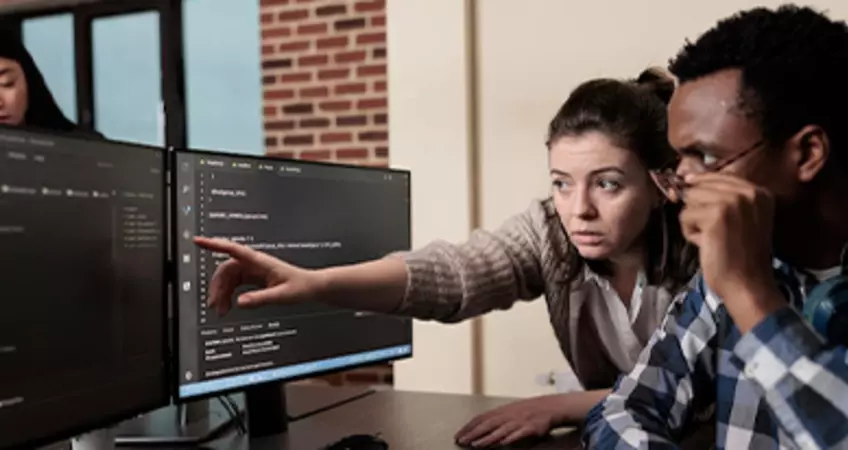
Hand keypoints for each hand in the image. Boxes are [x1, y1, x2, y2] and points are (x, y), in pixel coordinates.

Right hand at [193, 237, 323, 314]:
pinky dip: (229, 294)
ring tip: (221, 311)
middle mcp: (255, 264)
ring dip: (222, 293)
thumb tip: (240, 302)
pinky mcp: (254, 278)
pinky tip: (229, 305)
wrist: (313, 287)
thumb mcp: (282, 295)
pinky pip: (235, 283)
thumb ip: (261, 298)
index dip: (214, 245)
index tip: (198, 241)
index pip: (233, 250)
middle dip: (217, 286)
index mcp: (260, 262)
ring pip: (229, 278)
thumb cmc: (302, 287)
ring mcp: (254, 270)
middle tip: (214, 305)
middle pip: (226, 269)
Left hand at [454, 397, 557, 447]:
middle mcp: (508, 415)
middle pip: (488, 424)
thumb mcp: (509, 411)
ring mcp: (519, 421)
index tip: (458, 435)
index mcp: (501, 411)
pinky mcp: (531, 428)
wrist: (550, 406)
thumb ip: (495, 419)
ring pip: (501, 430)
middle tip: (462, 441)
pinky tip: (503, 443)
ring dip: (488, 438)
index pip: (481, 418)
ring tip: (476, 444)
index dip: (468, 427)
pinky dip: (511, 438)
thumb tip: (477, 427)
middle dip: (473, 433)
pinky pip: (520, 433)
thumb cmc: (528, 410)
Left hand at [679, 173, 782, 328]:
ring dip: (693, 221)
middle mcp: (748, 192)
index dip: (699, 186)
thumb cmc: (740, 255)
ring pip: (689, 200)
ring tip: (711, 238)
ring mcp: (732, 202)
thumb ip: (721, 197)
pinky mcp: (715, 216)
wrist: (747, 284)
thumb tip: (686, 178)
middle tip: (713, 232)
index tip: (693, 196)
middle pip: (699, 186)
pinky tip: (706, 245)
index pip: (716, 176)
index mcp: (758, 191)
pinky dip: (689, 233)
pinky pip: (684, 216)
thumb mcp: (740, 218)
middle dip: (697, 209)